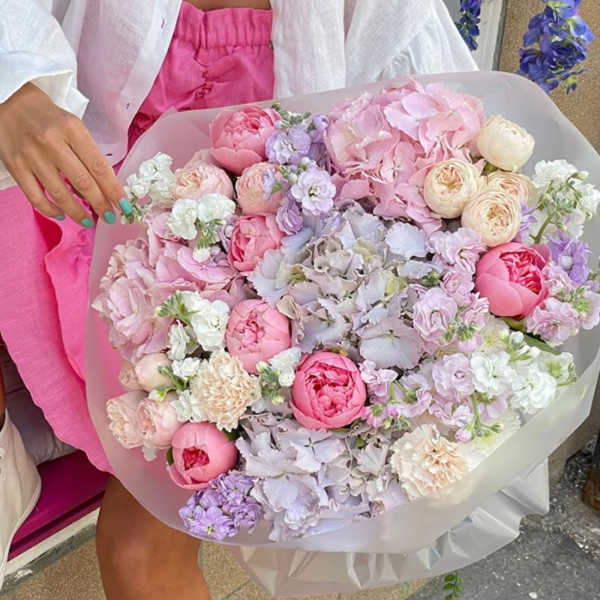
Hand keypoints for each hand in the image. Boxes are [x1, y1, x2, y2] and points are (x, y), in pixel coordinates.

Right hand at [0, 83, 125, 225]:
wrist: (8, 101)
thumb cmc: (48, 117)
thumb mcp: (73, 127)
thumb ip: (88, 154)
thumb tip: (104, 188)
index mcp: (72, 129)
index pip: (99, 166)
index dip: (113, 190)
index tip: (124, 205)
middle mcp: (52, 142)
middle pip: (82, 182)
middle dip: (100, 204)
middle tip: (109, 217)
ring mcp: (32, 156)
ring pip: (60, 194)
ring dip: (77, 212)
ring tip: (88, 220)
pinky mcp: (15, 166)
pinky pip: (36, 197)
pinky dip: (51, 210)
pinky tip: (61, 214)